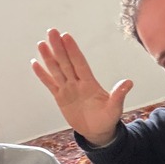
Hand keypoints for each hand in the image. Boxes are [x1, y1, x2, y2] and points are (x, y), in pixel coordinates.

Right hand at [32, 29, 132, 145]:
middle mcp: (77, 83)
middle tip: (52, 32)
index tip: (66, 36)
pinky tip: (35, 63)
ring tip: (41, 44)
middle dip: (58, 47)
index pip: (79, 63)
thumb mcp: (115, 108)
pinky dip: (42, 75)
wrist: (98, 131)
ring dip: (48, 57)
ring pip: (56, 70)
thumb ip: (118, 95)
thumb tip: (129, 83)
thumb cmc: (107, 118)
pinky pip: (50, 84)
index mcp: (90, 83)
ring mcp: (68, 89)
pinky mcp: (60, 97)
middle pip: (66, 62)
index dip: (73, 50)